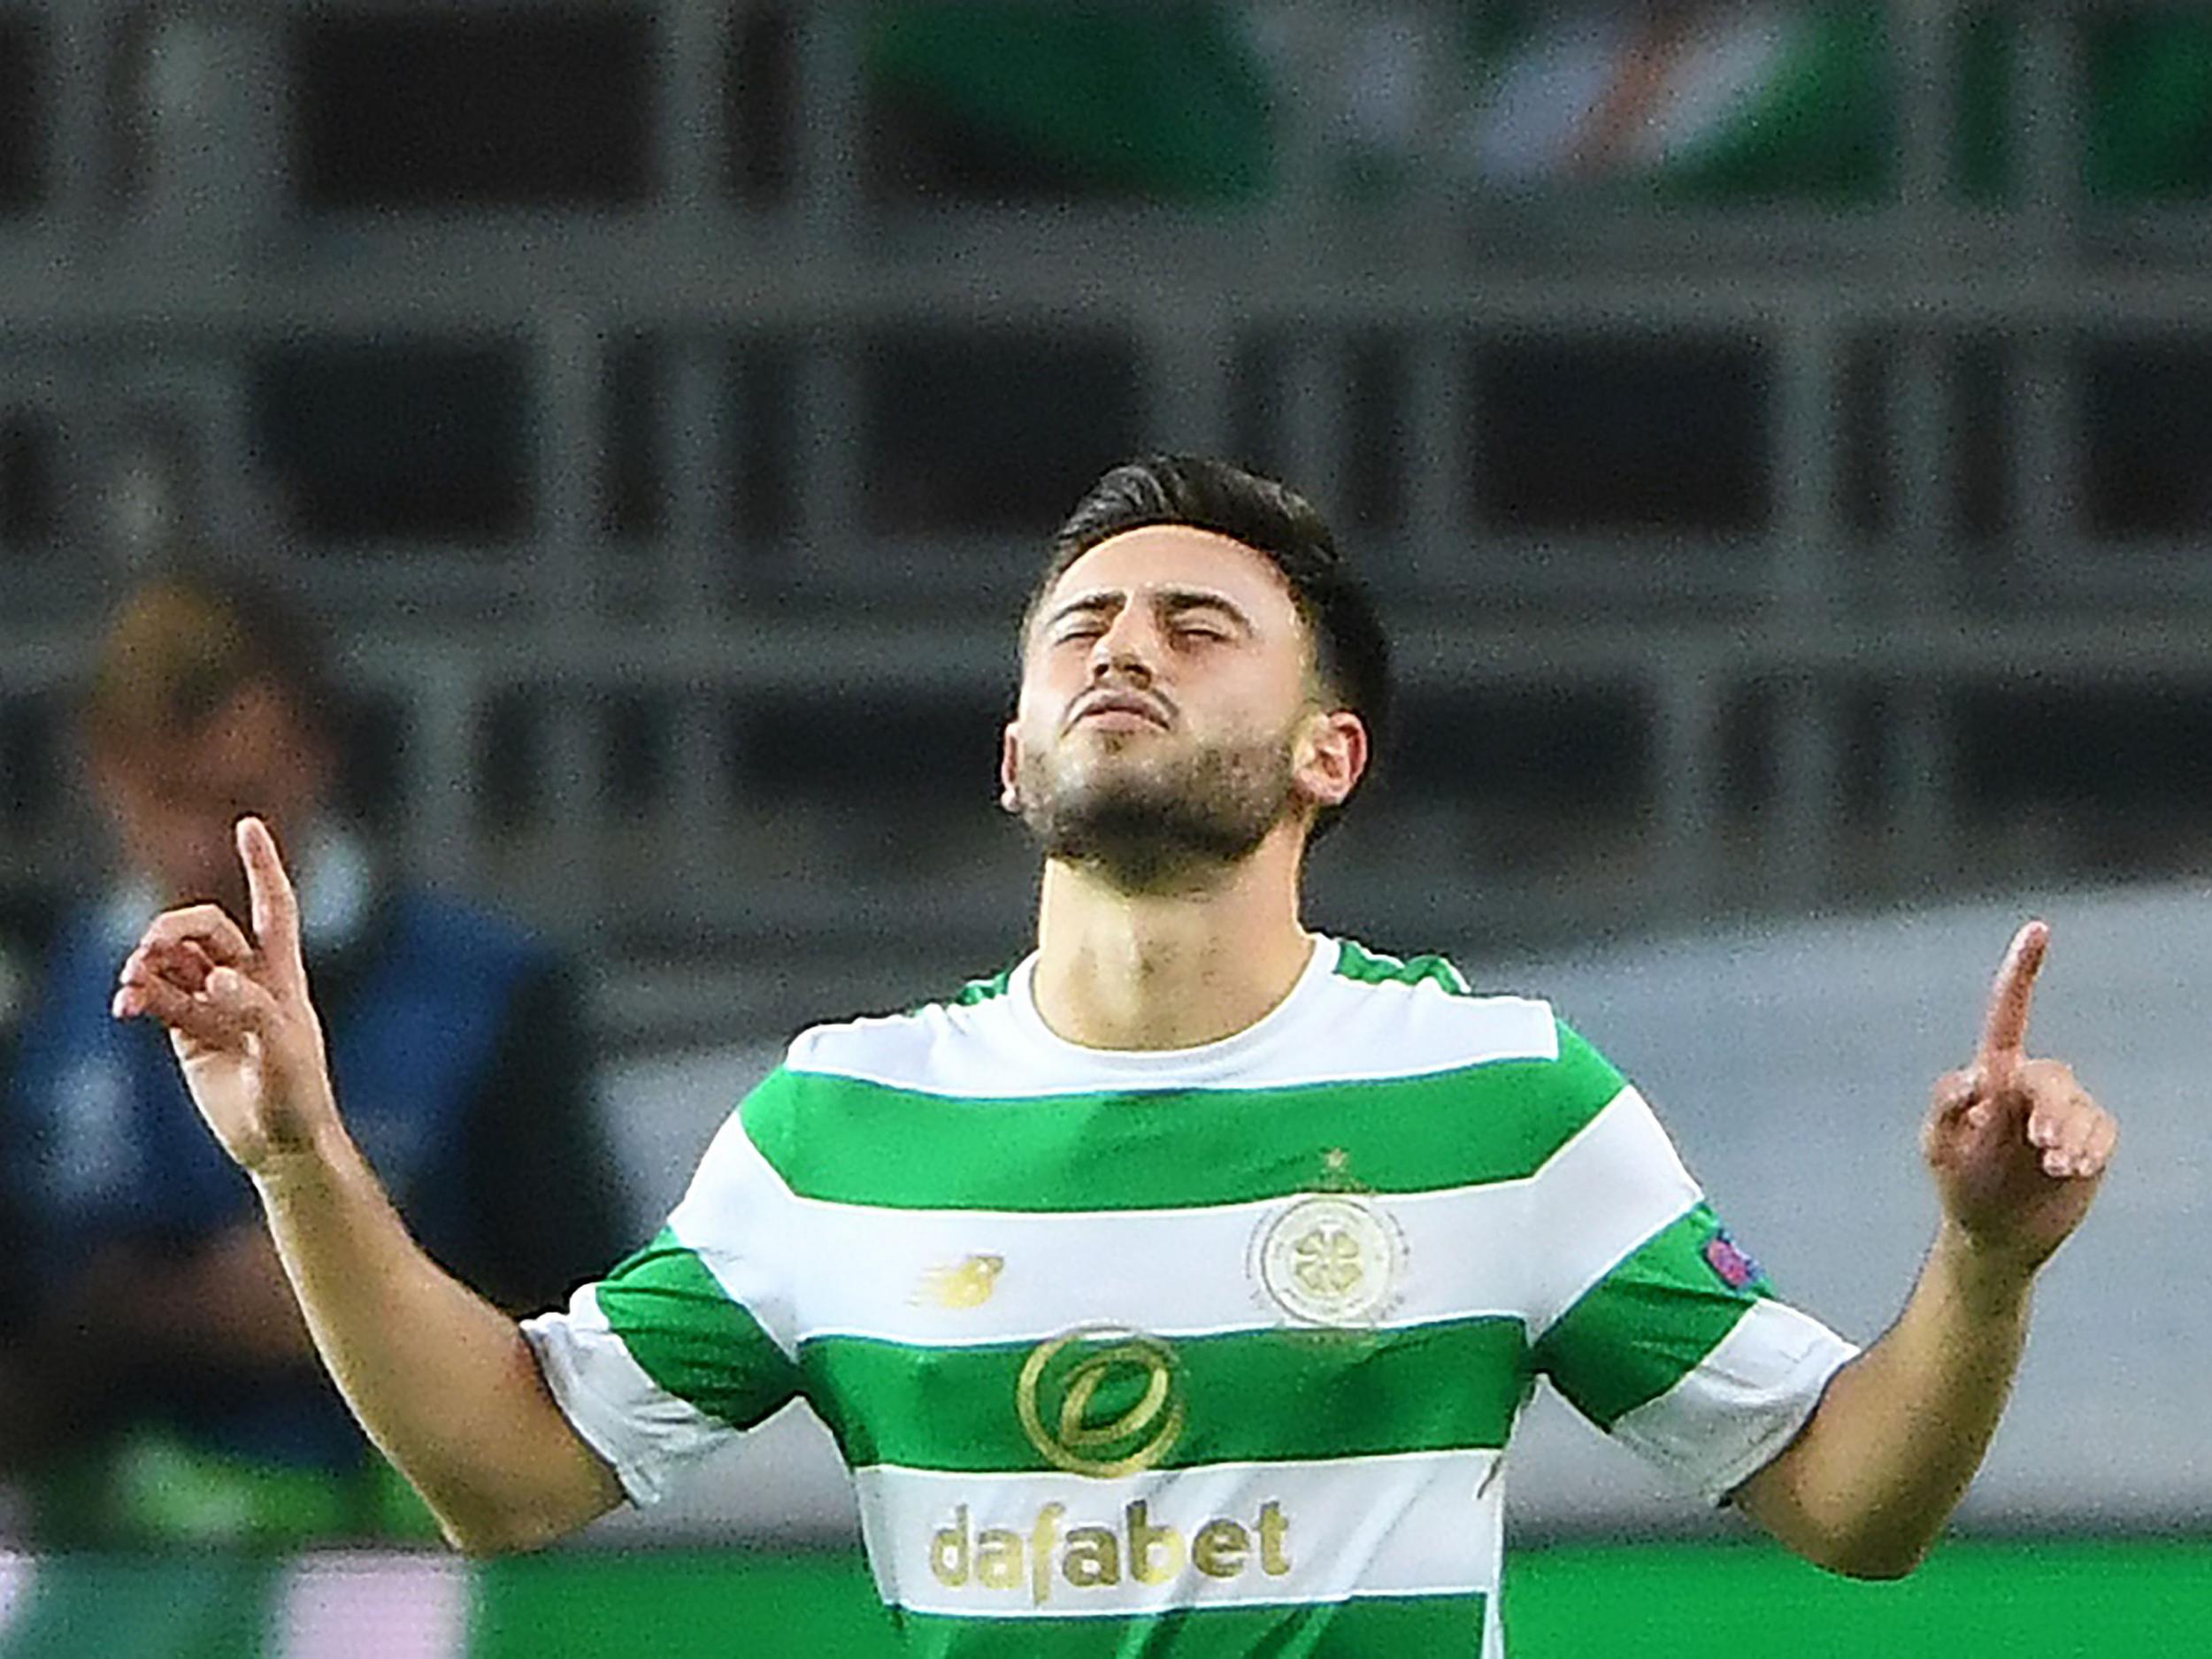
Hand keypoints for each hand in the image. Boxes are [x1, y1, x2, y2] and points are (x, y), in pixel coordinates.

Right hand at [112, 817, 340, 1174]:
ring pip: (172, 963)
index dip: (261, 866)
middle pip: (205, 930)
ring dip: (147, 963)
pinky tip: (125, 1004)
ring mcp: (213, 1003)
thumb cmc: (298, 1094)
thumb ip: (254, 1010)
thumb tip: (214, 980)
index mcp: (283, 974)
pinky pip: (155, 998)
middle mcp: (246, 980)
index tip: (247, 825)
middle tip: (150, 948)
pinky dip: (137, 994)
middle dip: (175, 928)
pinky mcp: (186, 1031)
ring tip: (132, 984)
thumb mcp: (285, 1051)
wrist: (279, 1143)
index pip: (273, 907)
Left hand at [1921, 922, 2116, 1275]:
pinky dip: (2089, 1148)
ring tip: (2053, 1167)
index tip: (2038, 928)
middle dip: (2048, 1110)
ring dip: (2068, 1135)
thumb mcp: (1938, 1145)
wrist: (1995, 1231)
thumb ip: (1948, 1105)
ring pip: (2077, 1104)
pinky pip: (2101, 1130)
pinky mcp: (2093, 1138)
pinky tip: (2071, 1171)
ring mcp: (2065, 1110)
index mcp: (1992, 1073)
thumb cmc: (1959, 1180)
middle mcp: (2031, 1083)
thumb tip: (1978, 1076)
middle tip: (2040, 1147)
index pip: (2009, 1014)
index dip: (2023, 971)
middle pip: (2049, 1077)